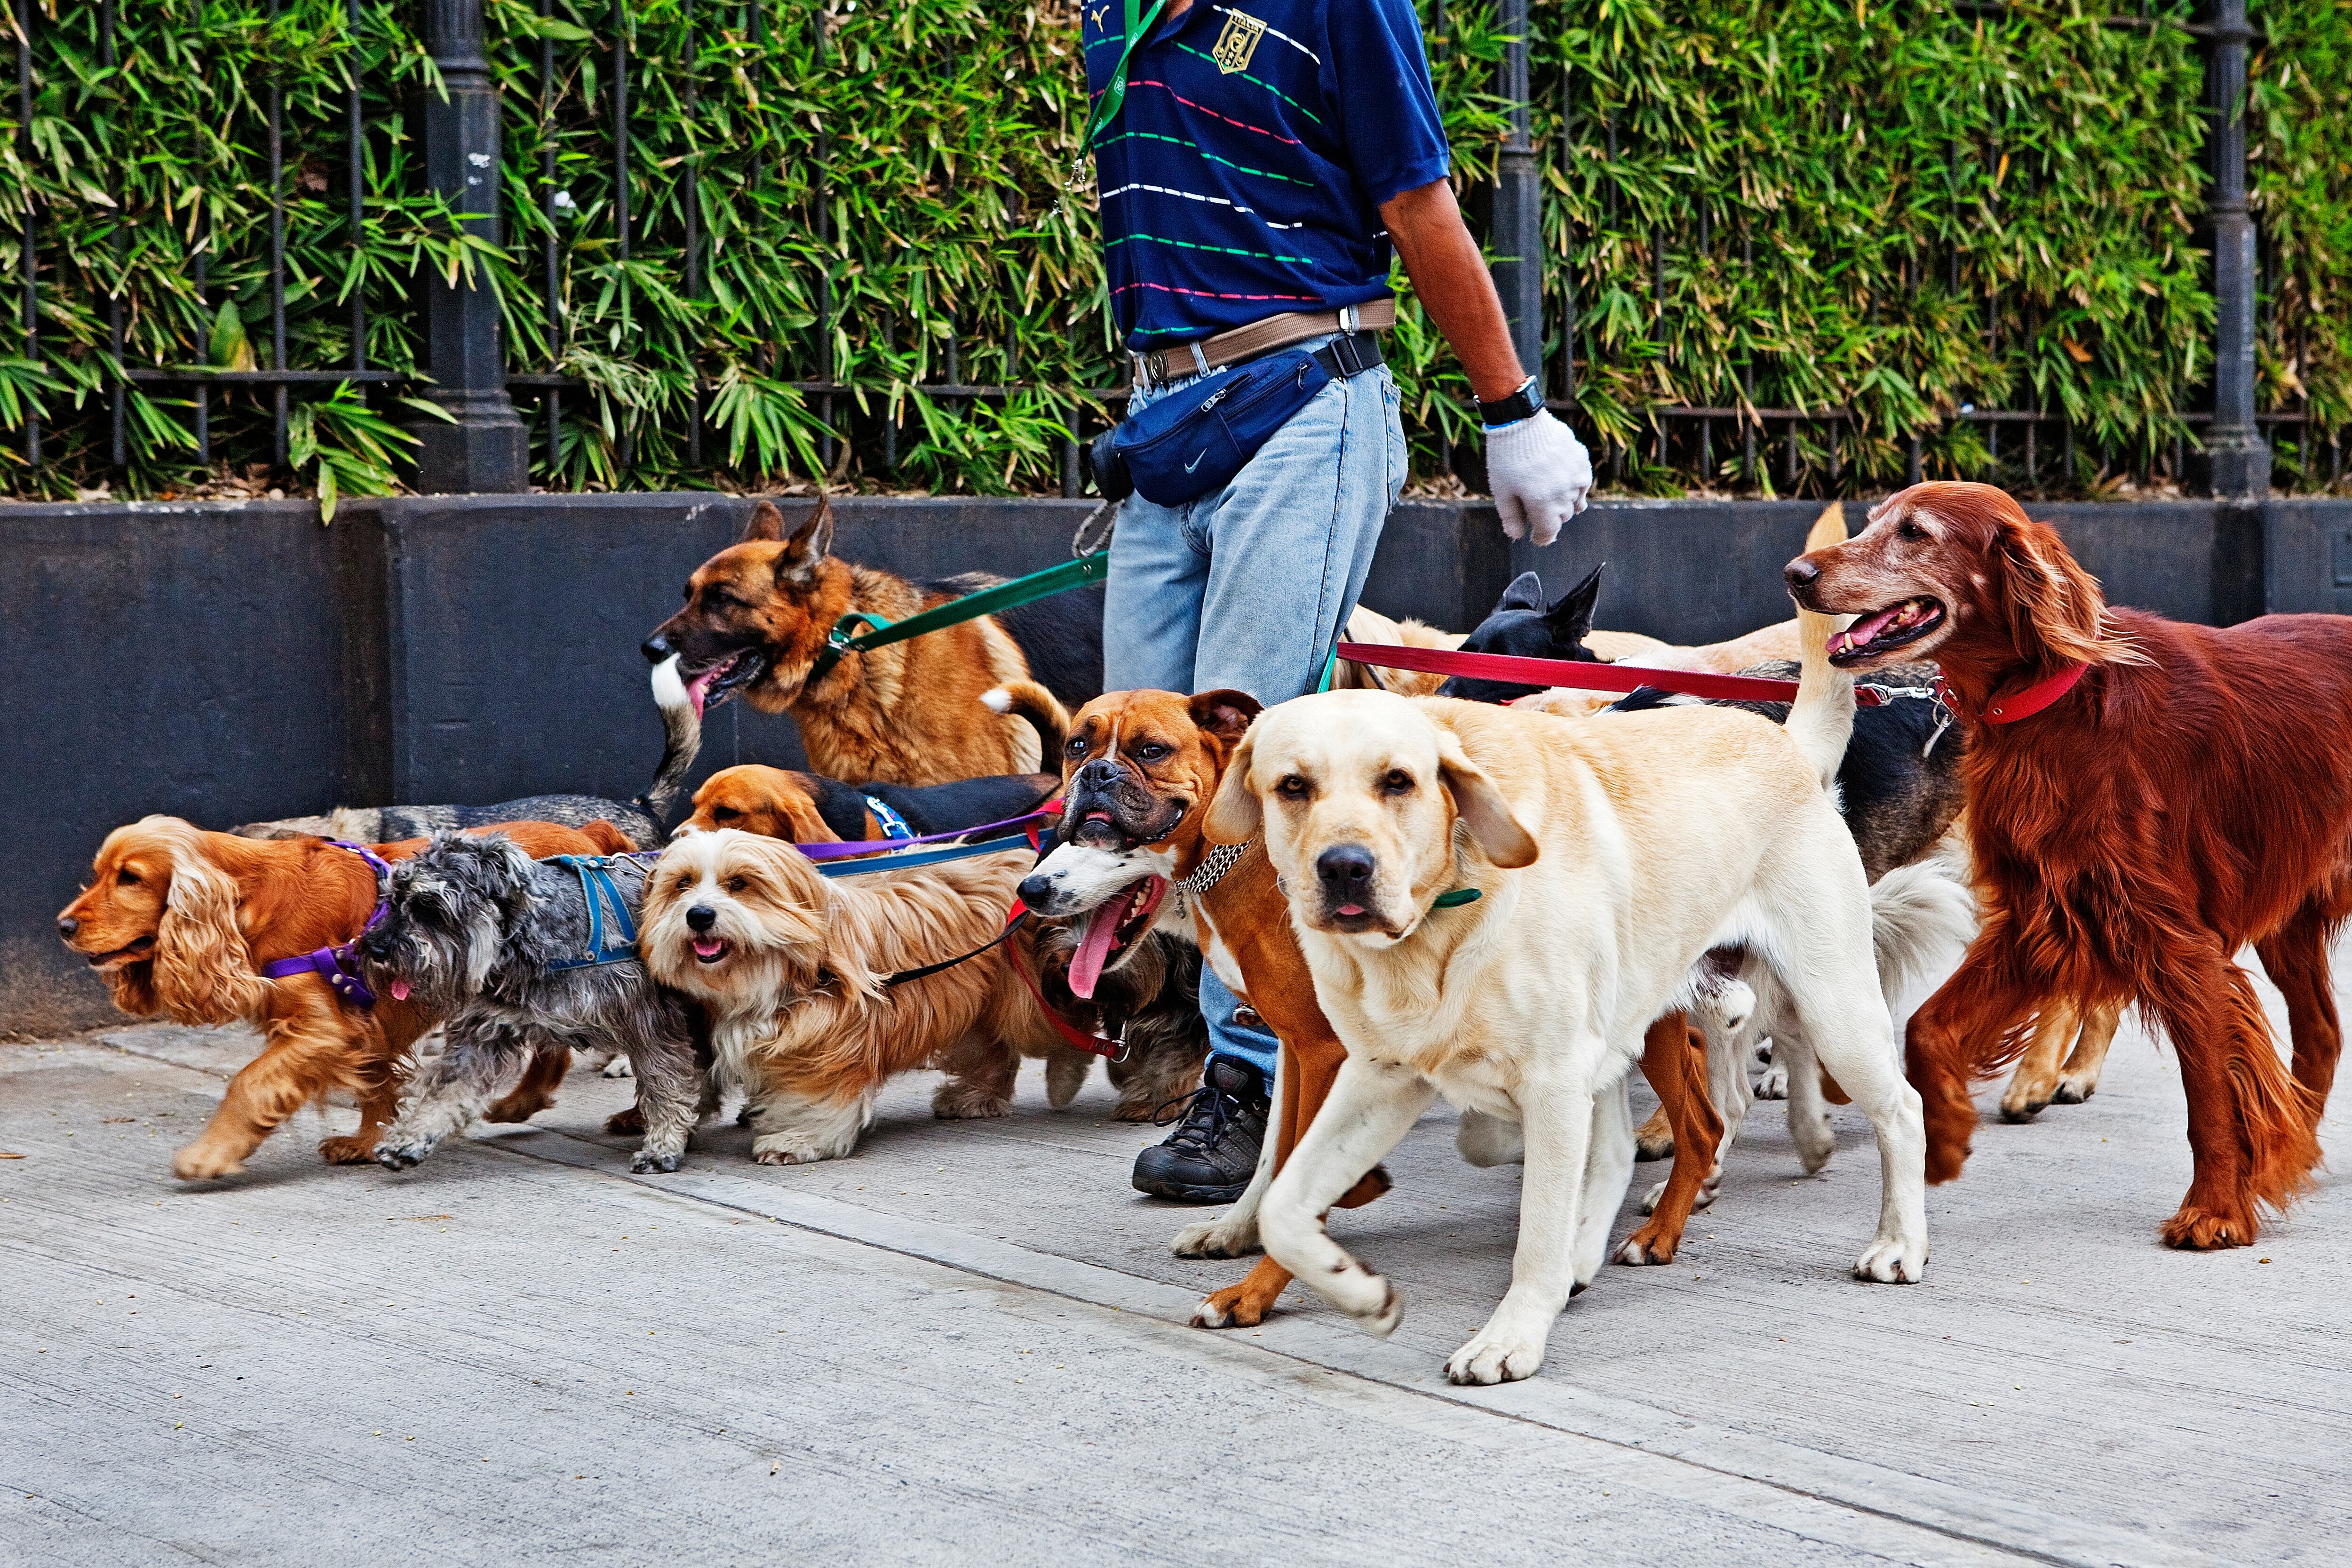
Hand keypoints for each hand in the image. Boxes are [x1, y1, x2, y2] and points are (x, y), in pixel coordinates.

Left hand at [1484, 409, 1592, 545]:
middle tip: (1535, 508)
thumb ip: (1511, 517)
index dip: (1541, 538)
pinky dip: (1574, 486)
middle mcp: (1563, 493)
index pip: (1548, 532)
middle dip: (1549, 517)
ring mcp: (1576, 476)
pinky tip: (1561, 479)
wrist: (1522, 420)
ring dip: (1563, 503)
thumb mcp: (1502, 491)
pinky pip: (1583, 483)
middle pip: (1561, 518)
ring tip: (1549, 493)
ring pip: (1575, 502)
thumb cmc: (1507, 456)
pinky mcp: (1582, 461)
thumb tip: (1518, 536)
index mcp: (1542, 503)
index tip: (1535, 537)